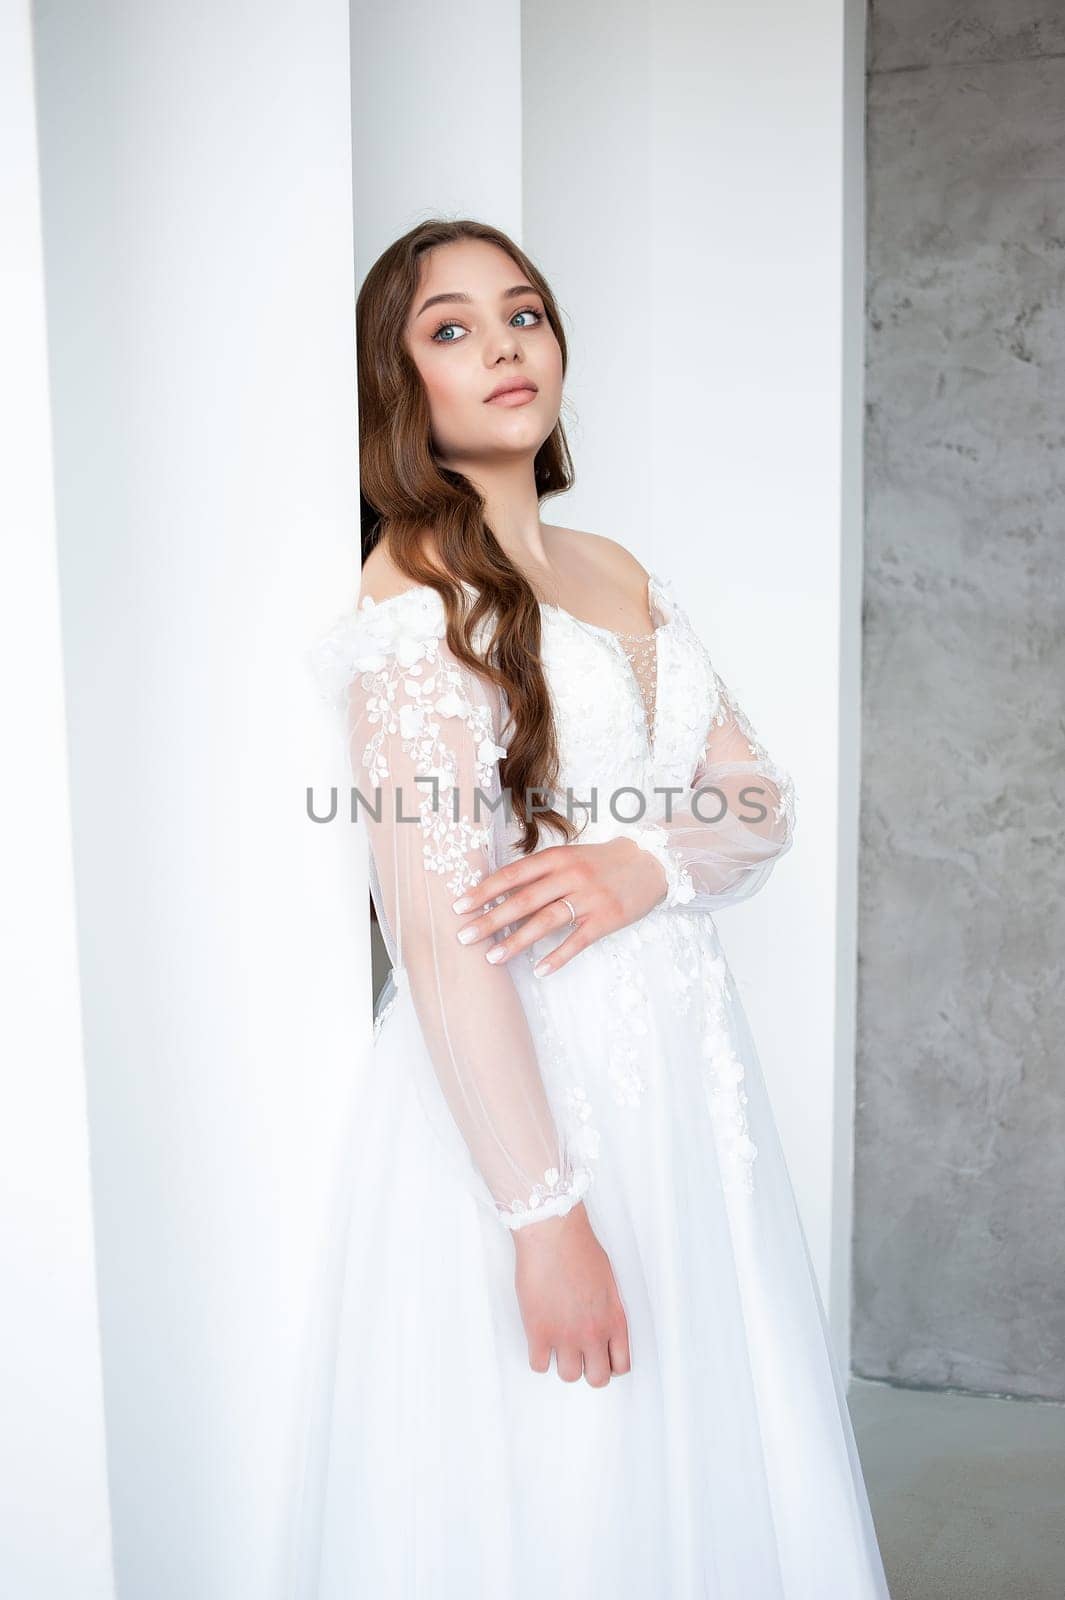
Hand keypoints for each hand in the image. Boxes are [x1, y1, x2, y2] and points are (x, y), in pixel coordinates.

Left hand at [450, 836, 667, 977]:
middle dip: (491, 920)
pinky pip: (578, 941)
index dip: (484, 890)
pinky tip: (539, 970)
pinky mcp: (607, 919)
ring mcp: (589, 898)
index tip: (459, 906)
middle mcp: (570, 876)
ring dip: (516, 941)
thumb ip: (538, 873)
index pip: (513, 874)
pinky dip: (557, 956)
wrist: (651, 861)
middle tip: (464, 937)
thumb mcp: (569, 858)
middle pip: (524, 900)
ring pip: (546, 921)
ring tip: (492, 958)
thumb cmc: (601, 862)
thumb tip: (497, 893)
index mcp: (557, 858)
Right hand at [512, 1204, 630, 1385]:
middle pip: (597, 1379)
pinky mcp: (538, 1332)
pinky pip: (539, 1366)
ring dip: (562, 1363)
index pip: (622, 1365)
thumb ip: (607, 1310)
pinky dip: (539, 1356)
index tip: (600, 1356)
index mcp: (615, 1320)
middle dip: (588, 1369)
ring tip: (557, 1343)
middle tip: (579, 1354)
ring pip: (569, 1376)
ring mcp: (566, 1336)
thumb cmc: (580, 1248)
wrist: (553, 1234)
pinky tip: (539, 1339)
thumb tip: (600, 1324)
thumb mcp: (608, 1282)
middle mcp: (593, 1334)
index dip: (610, 1364)